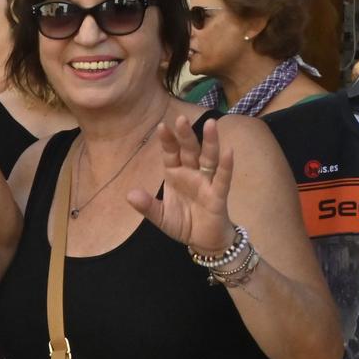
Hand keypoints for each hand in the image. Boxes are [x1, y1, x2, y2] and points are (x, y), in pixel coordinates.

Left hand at [127, 112, 234, 255]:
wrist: (203, 241)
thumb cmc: (183, 223)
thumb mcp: (160, 216)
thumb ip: (147, 206)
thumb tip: (130, 194)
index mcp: (176, 175)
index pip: (171, 154)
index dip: (167, 141)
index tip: (161, 126)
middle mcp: (192, 174)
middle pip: (189, 151)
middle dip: (185, 135)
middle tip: (182, 118)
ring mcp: (206, 182)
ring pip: (209, 158)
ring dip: (210, 142)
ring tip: (211, 124)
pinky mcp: (218, 195)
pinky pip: (222, 178)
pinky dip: (226, 165)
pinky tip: (228, 151)